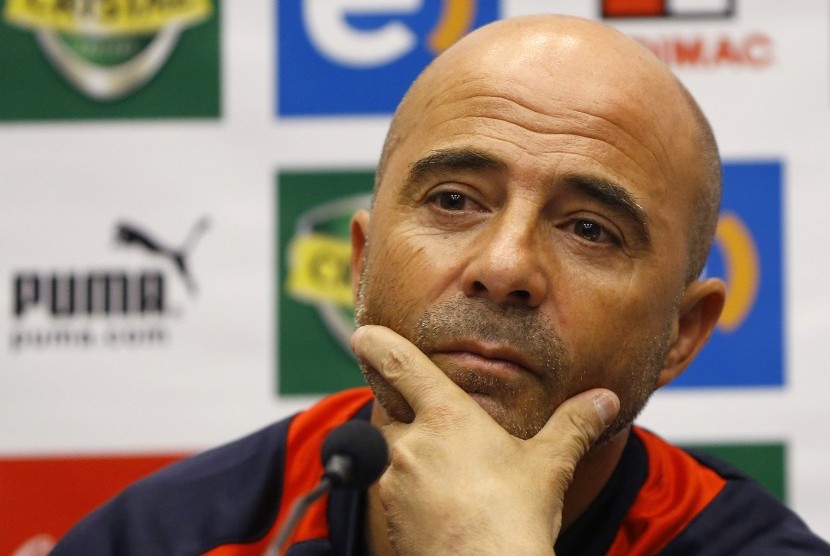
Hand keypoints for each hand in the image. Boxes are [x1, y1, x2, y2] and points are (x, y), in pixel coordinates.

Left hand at [351, 325, 619, 555]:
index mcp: (446, 416)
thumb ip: (574, 425)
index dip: (379, 344)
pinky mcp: (389, 513)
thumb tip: (604, 400)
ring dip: (413, 456)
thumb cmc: (514, 519)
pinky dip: (411, 488)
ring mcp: (394, 479)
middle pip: (395, 412)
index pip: (401, 365)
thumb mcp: (549, 465)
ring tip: (452, 478)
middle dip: (411, 416)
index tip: (365, 334)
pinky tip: (442, 504)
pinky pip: (393, 488)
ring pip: (393, 453)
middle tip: (439, 431)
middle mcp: (411, 442)